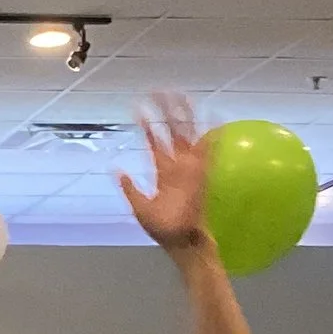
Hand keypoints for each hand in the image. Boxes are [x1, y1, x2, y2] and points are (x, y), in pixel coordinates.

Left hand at [118, 93, 210, 254]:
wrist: (182, 242)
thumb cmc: (163, 230)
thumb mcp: (140, 209)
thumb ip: (130, 189)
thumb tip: (117, 171)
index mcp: (162, 171)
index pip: (153, 141)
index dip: (147, 126)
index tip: (139, 108)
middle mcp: (177, 165)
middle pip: (172, 131)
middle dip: (167, 111)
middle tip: (161, 91)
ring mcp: (190, 167)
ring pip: (188, 134)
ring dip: (185, 115)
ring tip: (182, 95)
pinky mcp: (202, 173)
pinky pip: (209, 150)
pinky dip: (213, 133)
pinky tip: (215, 115)